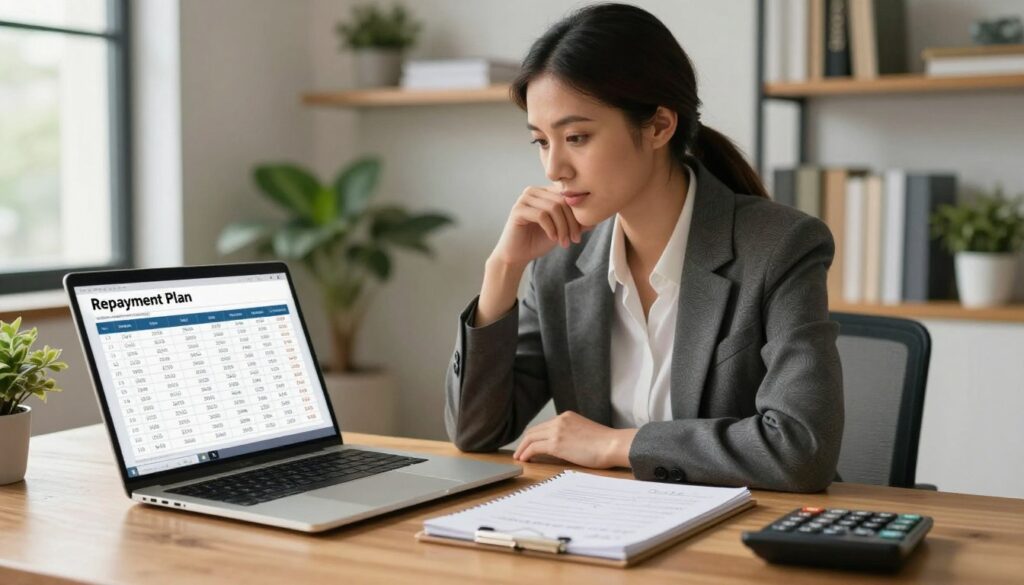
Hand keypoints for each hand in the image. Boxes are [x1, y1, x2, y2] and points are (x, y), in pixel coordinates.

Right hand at [489, 185, 590, 267]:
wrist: (517, 255)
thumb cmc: (539, 241)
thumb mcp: (562, 230)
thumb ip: (576, 222)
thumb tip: (596, 218)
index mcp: (545, 192)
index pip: (568, 195)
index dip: (577, 213)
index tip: (581, 233)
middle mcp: (534, 191)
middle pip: (562, 201)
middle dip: (571, 223)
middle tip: (575, 240)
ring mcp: (524, 199)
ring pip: (554, 208)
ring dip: (562, 228)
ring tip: (564, 242)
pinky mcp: (517, 210)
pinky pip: (542, 215)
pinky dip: (551, 229)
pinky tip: (552, 239)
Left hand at [512, 411, 637, 468]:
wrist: (613, 444)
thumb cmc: (605, 443)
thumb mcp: (584, 432)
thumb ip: (570, 435)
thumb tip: (561, 448)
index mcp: (566, 416)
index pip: (544, 426)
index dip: (534, 436)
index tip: (529, 445)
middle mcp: (559, 420)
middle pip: (534, 430)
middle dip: (524, 442)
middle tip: (520, 452)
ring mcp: (557, 431)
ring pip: (531, 438)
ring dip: (523, 448)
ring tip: (519, 457)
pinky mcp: (556, 443)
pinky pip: (534, 448)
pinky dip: (526, 453)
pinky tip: (525, 460)